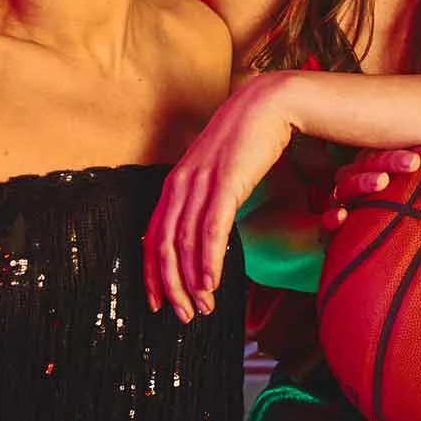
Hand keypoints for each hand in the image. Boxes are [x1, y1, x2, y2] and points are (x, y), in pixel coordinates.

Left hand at [144, 73, 295, 321]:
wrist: (268, 104)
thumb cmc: (246, 140)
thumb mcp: (216, 173)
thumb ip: (205, 200)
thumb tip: (204, 235)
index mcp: (174, 184)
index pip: (151, 237)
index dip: (152, 274)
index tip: (158, 302)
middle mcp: (180, 184)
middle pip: (162, 245)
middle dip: (170, 286)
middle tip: (181, 315)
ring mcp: (201, 182)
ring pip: (184, 242)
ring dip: (192, 281)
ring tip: (202, 307)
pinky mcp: (225, 182)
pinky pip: (211, 229)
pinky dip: (209, 260)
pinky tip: (213, 283)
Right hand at [317, 143, 420, 233]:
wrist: (371, 269)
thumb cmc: (412, 233)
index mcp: (385, 171)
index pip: (398, 153)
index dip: (418, 149)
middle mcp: (363, 183)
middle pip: (371, 163)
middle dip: (391, 160)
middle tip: (412, 163)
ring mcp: (344, 204)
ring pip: (348, 187)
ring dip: (363, 182)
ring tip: (380, 183)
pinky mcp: (329, 228)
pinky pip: (324, 222)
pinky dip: (330, 218)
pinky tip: (339, 218)